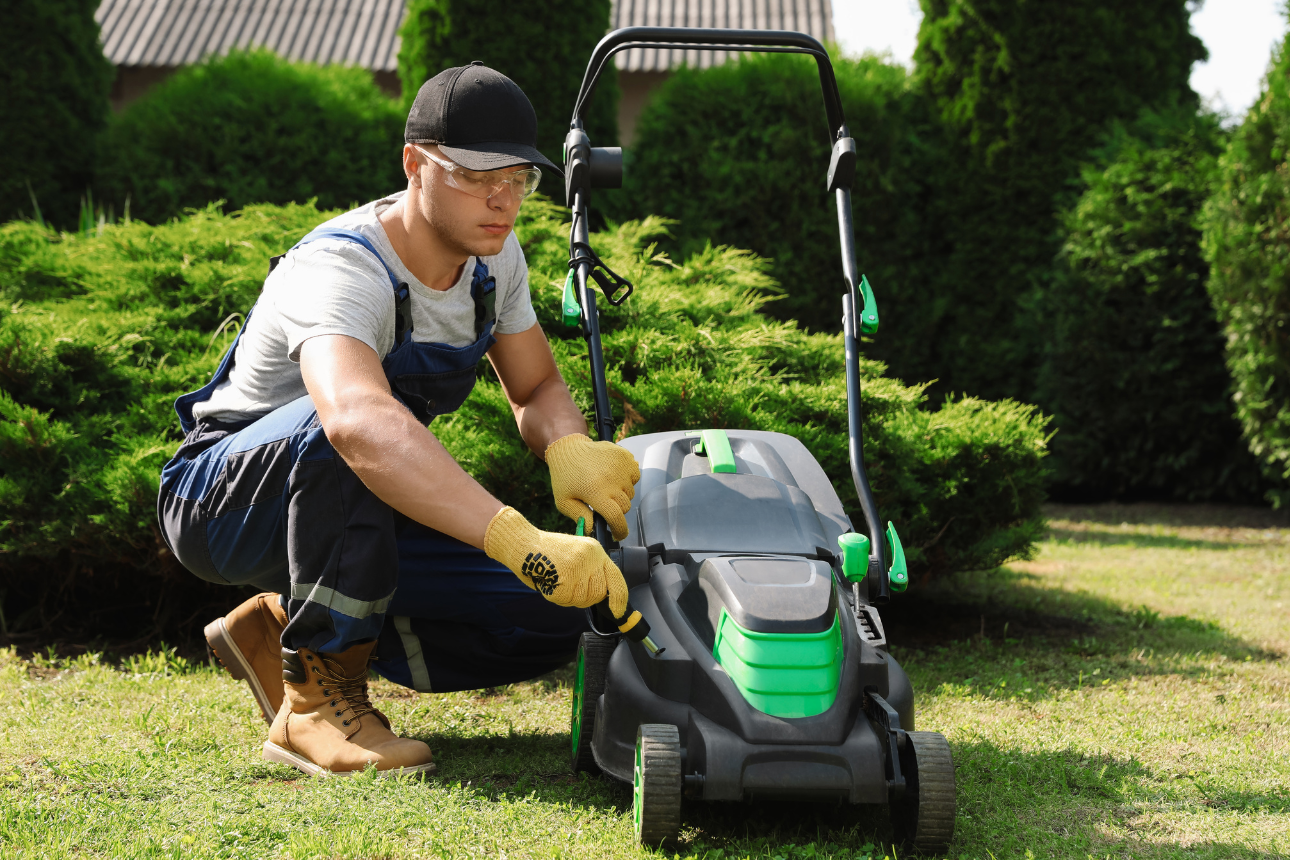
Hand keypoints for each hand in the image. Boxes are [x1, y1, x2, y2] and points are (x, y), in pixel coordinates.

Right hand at [483, 507, 628, 616]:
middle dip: (586, 596)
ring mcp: (578, 570)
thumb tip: (604, 593)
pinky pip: (567, 601)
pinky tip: (551, 581)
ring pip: (583, 600)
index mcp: (596, 550)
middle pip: (599, 593)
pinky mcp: (564, 582)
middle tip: (570, 583)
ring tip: (558, 579)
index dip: (619, 599)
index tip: (618, 610)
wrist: (524, 544)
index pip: (616, 578)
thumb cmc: (548, 550)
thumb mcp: (577, 550)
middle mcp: (590, 559)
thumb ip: (593, 568)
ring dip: (571, 596)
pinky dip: (558, 597)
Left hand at [545, 433, 640, 539]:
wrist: (569, 449)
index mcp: (596, 492)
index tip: (618, 535)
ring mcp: (620, 467)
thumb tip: (593, 529)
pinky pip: (635, 475)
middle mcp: (611, 480)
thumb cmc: (565, 477)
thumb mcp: (564, 502)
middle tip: (604, 503)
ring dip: (621, 494)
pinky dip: (627, 479)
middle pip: (625, 506)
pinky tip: (614, 476)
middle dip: (617, 510)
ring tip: (606, 487)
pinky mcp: (625, 456)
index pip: (616, 517)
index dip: (620, 530)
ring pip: (630, 492)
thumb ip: (580, 517)